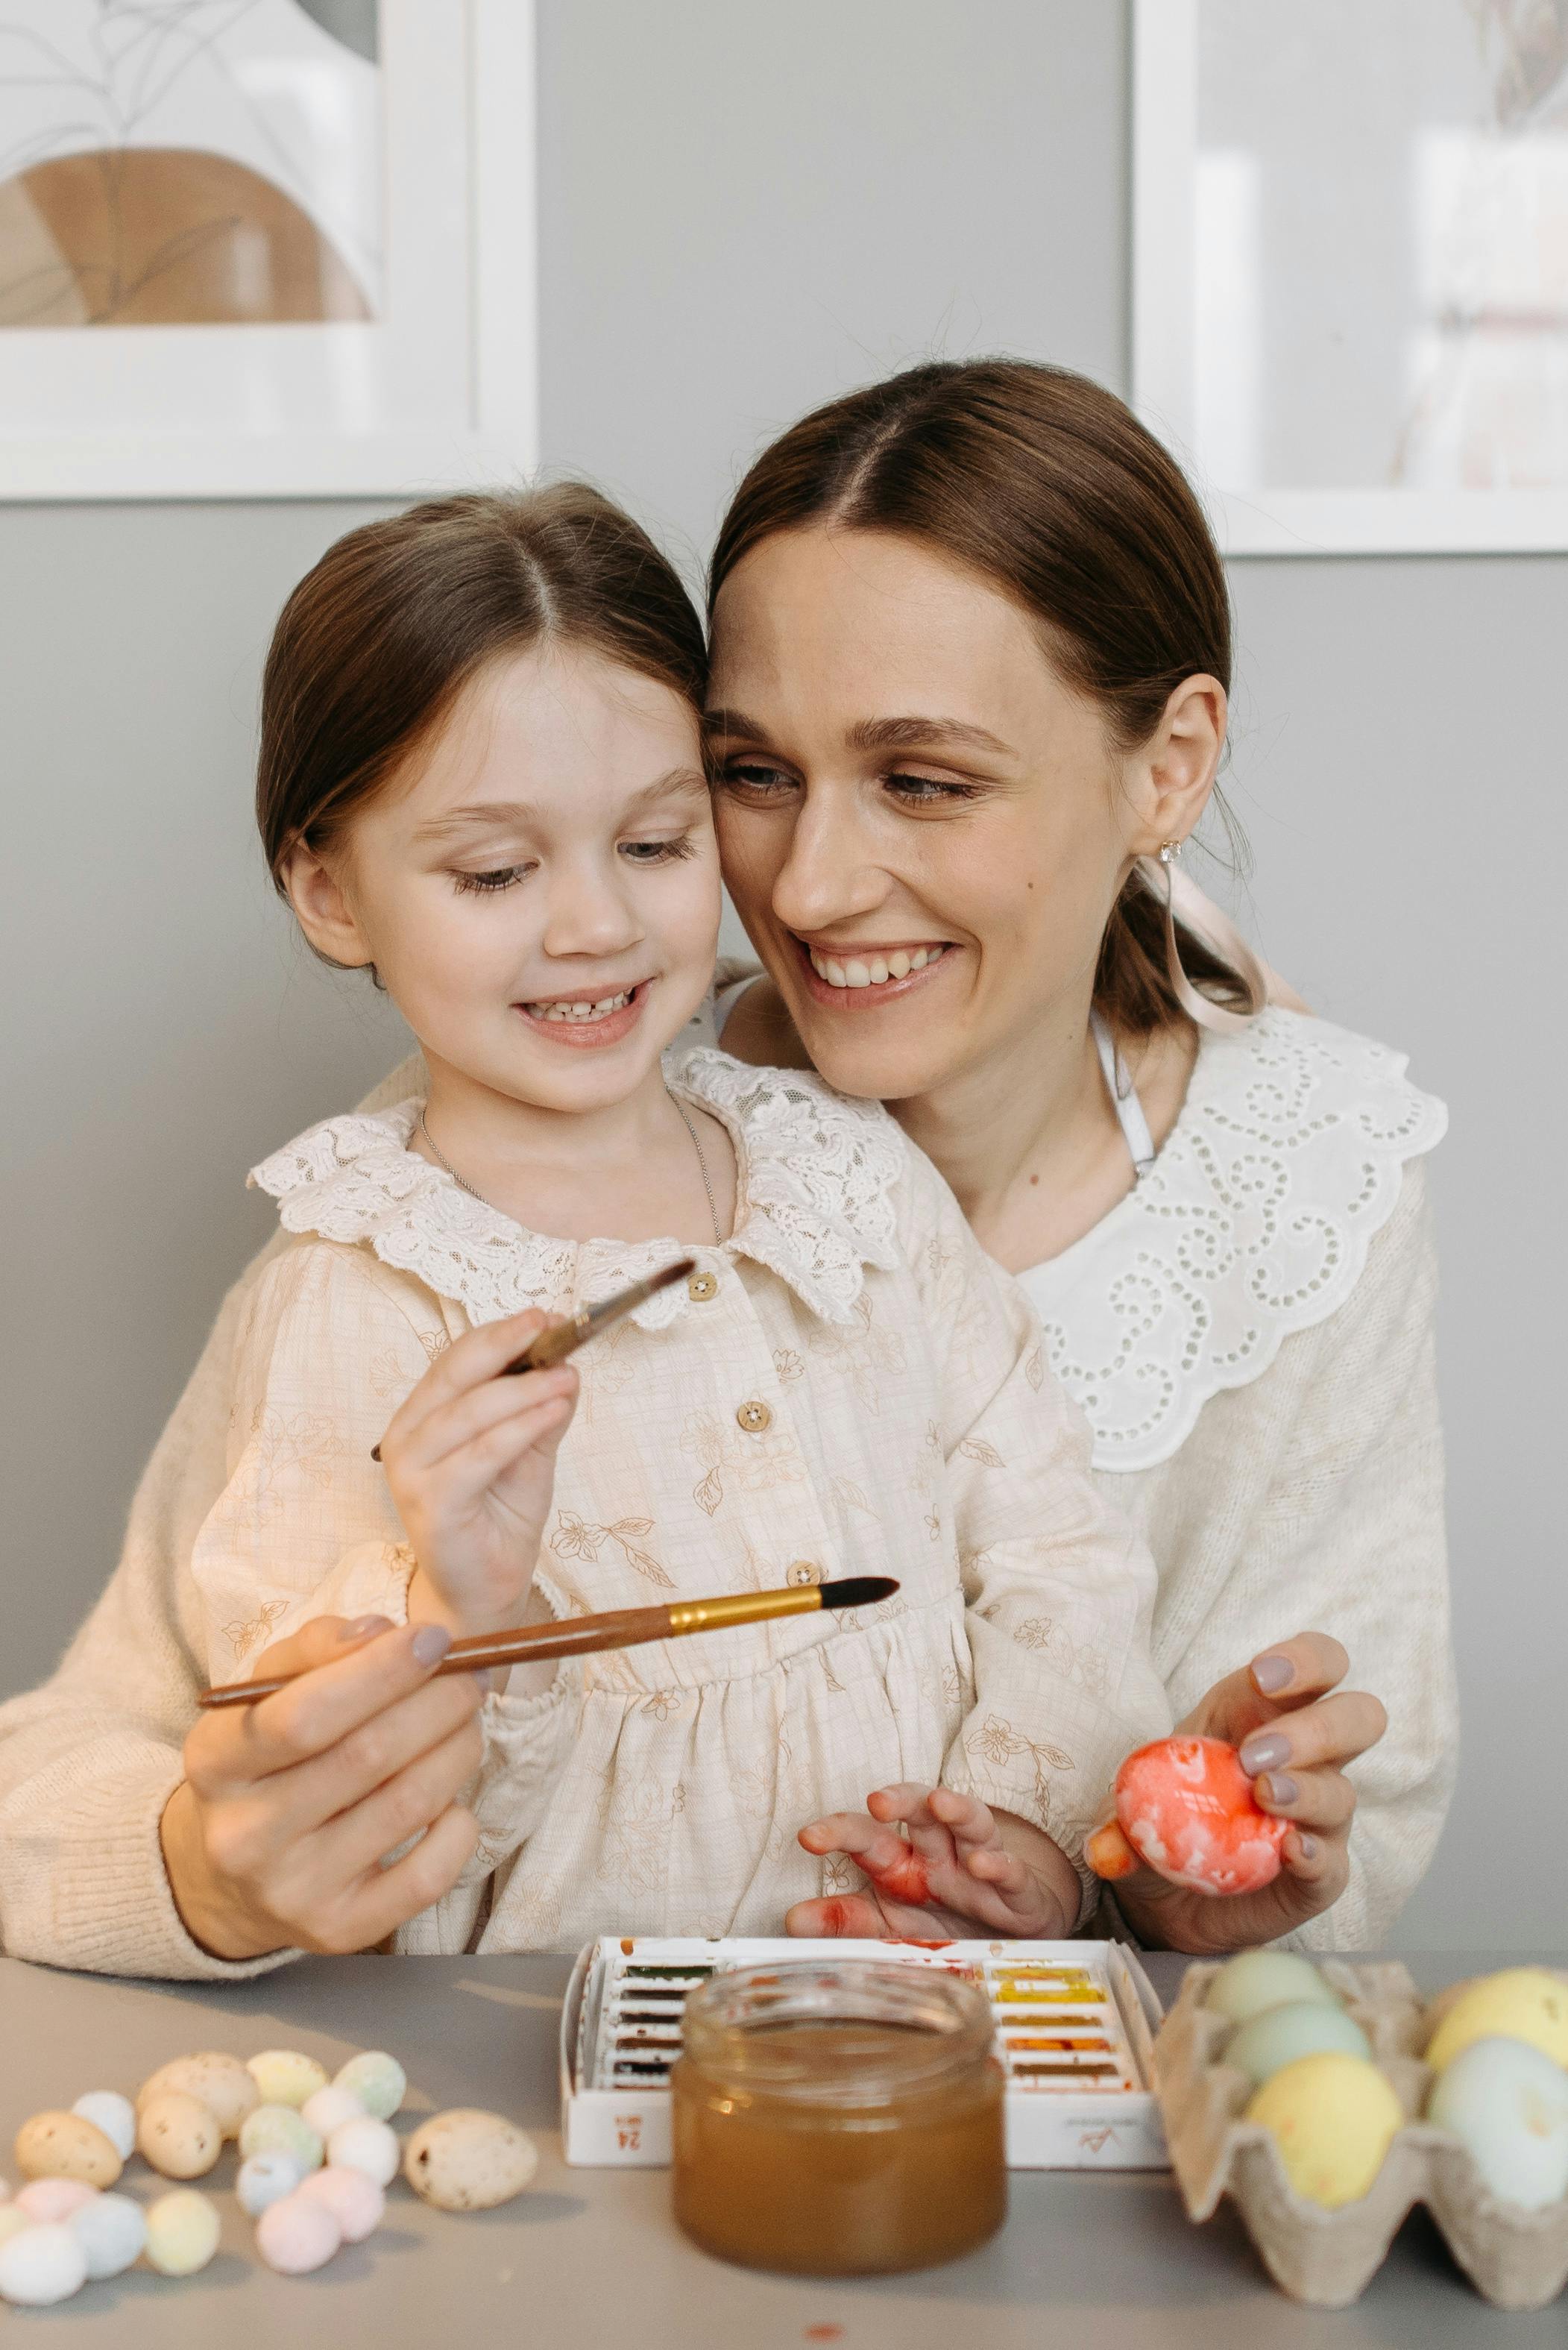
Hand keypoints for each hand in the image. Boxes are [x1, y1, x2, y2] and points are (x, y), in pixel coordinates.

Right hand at [161, 1615, 483, 1961]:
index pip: (303, 1715)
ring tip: (467, 1722)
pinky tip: (452, 1800)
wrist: (231, 1876)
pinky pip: (426, 1877)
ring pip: (407, 1806)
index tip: (436, 1638)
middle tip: (471, 1677)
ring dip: (457, 1749)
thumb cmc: (268, 1758)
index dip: (381, 1670)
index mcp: (215, 1762)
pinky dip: (459, 1827)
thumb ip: (319, 1647)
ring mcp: (291, 1891)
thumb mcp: (267, 1692)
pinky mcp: (338, 1931)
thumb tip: (380, 1635)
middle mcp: (244, 1835)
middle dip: (439, 1703)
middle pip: (368, 1755)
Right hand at [379, 1308, 577, 1636]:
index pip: (457, 1360)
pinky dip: (520, 1429)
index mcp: (423, 1417)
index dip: (501, 1334)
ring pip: (469, 1413)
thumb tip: (567, 1366)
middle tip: (552, 1329)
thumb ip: (540, 1411)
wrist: (484, 1589)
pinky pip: (479, 1455)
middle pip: (455, 1374)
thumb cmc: (500, 1518)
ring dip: (523, 1389)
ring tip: (567, 1377)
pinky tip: (555, 1413)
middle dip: (506, 1345)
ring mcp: (412, 1472)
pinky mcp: (431, 1504)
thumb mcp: (530, 1453)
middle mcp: (406, 1438)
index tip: (548, 1319)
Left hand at [787, 1782, 1079, 1939]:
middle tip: (876, 1801)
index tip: (809, 1837)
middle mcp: (938, 1852)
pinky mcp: (1017, 1888)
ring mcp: (979, 1863)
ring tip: (940, 1803)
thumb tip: (793, 1920)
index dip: (838, 1832)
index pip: (865, 1836)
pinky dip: (1000, 1864)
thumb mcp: (889, 1925)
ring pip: (970, 1823)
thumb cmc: (942, 1921)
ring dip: (957, 1809)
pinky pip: (1010, 1869)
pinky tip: (985, 1863)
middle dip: (899, 1801)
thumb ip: (845, 1921)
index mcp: (899, 1860)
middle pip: (918, 1811)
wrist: (1008, 1934)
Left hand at [1100, 1632, 1387, 1953]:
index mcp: (1263, 1711)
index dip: (1303, 1660)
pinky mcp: (1321, 1874)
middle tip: (1257, 1753)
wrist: (1169, 1897)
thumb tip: (1106, 1848)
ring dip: (1306, 1790)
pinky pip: (1333, 1862)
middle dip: (1315, 1727)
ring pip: (1343, 1791)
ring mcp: (1319, 1817)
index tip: (1262, 1676)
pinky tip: (1288, 1851)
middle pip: (1358, 1718)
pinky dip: (1314, 1854)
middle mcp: (1306, 1759)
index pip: (1316, 1664)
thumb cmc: (1162, 1820)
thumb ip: (1121, 1822)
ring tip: (1261, 1795)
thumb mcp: (1134, 1804)